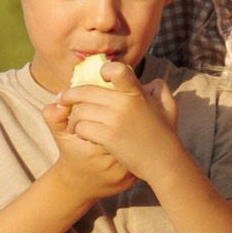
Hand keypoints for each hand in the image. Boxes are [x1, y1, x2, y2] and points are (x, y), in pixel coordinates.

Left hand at [52, 65, 182, 188]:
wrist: (164, 162)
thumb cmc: (165, 134)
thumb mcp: (169, 106)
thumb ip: (159, 88)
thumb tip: (146, 82)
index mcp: (137, 93)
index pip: (117, 70)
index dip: (104, 70)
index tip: (97, 77)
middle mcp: (124, 103)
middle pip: (85, 91)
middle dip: (69, 95)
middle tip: (63, 99)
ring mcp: (115, 120)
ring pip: (80, 111)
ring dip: (73, 118)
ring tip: (74, 123)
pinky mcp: (108, 137)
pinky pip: (82, 128)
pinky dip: (79, 131)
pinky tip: (82, 134)